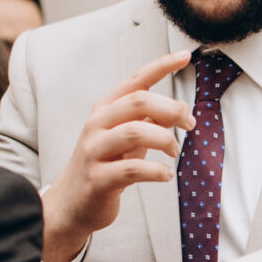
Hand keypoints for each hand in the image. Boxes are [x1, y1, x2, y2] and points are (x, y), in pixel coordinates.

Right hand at [41, 51, 193, 261]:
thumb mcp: (127, 139)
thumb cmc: (104, 166)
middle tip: (190, 124)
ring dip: (165, 140)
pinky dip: (156, 170)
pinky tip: (166, 175)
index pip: (135, 80)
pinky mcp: (98, 178)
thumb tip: (179, 110)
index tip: (185, 57)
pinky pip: (132, 169)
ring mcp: (94, 151)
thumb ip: (149, 122)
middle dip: (172, 109)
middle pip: (139, 101)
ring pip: (135, 131)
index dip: (161, 66)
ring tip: (175, 152)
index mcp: (105, 110)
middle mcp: (97, 125)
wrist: (71, 204)